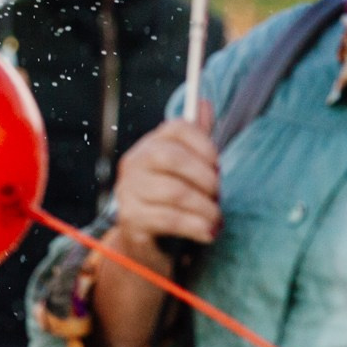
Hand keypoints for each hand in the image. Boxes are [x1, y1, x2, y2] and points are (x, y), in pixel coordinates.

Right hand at [105, 109, 221, 268]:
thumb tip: (205, 103)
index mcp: (149, 146)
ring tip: (216, 220)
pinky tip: (208, 233)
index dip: (205, 144)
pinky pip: (168, 219)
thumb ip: (196, 139)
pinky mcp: (131, 220)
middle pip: (171, 157)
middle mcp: (133, 164)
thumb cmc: (173, 200)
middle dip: (204, 178)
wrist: (147, 243)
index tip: (217, 166)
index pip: (177, 128)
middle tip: (217, 196)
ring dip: (206, 208)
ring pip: (174, 191)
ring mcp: (128, 192)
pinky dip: (196, 227)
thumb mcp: (187, 169)